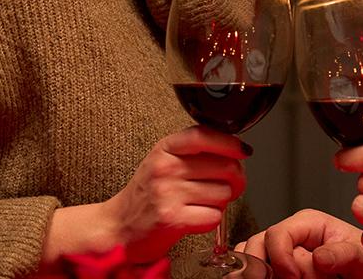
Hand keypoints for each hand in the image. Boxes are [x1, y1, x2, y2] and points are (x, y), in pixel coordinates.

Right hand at [39, 126, 248, 268]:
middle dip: (235, 180)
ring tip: (202, 204)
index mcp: (165, 148)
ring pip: (223, 193)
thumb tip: (237, 152)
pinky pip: (214, 217)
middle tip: (228, 187)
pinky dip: (210, 220)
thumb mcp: (164, 161)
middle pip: (226, 166)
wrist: (118, 227)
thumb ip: (194, 152)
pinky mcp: (172, 219)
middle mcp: (166, 167)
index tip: (244, 151)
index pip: (205, 135)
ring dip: (220, 202)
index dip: (230, 143)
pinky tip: (195, 218)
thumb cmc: (147, 194)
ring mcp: (168, 193)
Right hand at [239, 209, 362, 278]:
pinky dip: (261, 275)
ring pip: (253, 261)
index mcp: (310, 223)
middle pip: (258, 247)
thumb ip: (345, 255)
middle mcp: (292, 237)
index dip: (279, 257)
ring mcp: (283, 254)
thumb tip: (319, 257)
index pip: (277, 234)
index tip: (292, 277)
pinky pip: (258, 270)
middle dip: (270, 268)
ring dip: (266, 273)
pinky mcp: (281, 270)